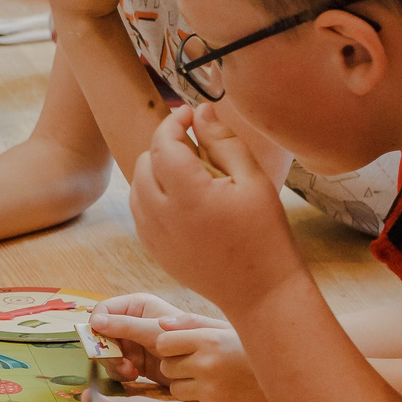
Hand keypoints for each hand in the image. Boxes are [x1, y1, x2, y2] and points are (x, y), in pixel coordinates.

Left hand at [92, 296, 274, 401]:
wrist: (292, 381)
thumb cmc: (254, 351)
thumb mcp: (227, 329)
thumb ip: (192, 325)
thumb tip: (160, 324)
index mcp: (207, 338)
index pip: (160, 339)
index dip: (164, 343)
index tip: (161, 341)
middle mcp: (207, 363)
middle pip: (164, 364)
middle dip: (175, 364)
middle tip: (203, 363)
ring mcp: (210, 389)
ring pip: (173, 386)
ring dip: (184, 383)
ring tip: (215, 378)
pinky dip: (196, 400)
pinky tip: (219, 394)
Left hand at [128, 102, 304, 317]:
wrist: (259, 290)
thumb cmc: (264, 233)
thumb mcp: (253, 180)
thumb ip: (223, 141)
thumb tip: (200, 111)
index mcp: (188, 194)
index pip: (163, 144)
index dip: (173, 122)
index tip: (189, 113)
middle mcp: (161, 215)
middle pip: (145, 161)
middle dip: (165, 145)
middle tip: (196, 144)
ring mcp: (152, 234)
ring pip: (137, 185)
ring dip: (156, 169)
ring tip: (191, 171)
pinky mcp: (152, 248)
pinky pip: (139, 209)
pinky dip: (152, 194)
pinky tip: (183, 197)